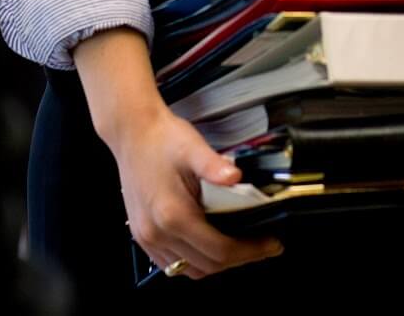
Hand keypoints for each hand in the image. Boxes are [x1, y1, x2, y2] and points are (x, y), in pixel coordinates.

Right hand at [108, 106, 282, 280]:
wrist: (132, 133)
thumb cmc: (161, 138)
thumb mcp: (192, 147)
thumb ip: (214, 165)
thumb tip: (236, 177)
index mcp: (173, 215)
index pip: (220, 250)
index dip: (250, 251)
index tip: (271, 244)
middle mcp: (157, 232)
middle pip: (207, 265)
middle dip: (240, 259)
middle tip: (262, 246)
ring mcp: (147, 237)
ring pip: (189, 269)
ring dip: (216, 263)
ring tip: (239, 246)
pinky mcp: (142, 235)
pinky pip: (172, 263)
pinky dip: (194, 260)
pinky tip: (209, 243)